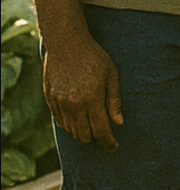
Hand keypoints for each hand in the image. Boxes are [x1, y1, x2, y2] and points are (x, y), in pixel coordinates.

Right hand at [43, 33, 122, 149]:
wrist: (66, 42)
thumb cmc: (94, 57)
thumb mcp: (111, 75)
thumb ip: (114, 101)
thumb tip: (119, 123)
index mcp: (92, 99)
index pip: (101, 131)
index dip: (108, 142)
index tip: (114, 146)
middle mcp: (74, 104)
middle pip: (85, 135)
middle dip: (96, 140)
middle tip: (105, 139)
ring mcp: (60, 103)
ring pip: (72, 131)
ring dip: (83, 135)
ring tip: (93, 131)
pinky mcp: (50, 99)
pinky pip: (60, 121)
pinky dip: (70, 126)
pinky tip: (79, 121)